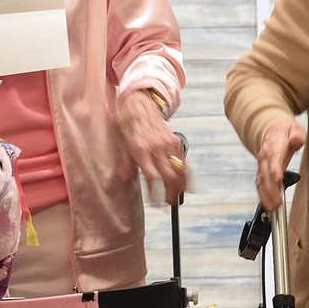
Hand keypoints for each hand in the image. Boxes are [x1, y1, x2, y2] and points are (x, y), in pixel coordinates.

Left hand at [118, 92, 188, 206]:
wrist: (140, 103)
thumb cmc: (128, 124)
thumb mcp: (122, 144)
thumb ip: (125, 164)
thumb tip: (121, 181)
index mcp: (141, 150)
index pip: (152, 178)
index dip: (156, 194)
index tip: (157, 204)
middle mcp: (156, 148)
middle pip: (169, 176)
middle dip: (171, 193)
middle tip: (169, 203)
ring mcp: (168, 143)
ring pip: (179, 170)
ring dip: (181, 186)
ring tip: (178, 197)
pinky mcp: (175, 140)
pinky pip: (183, 160)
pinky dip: (187, 174)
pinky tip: (187, 184)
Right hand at [256, 117, 305, 211]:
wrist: (272, 130)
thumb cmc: (286, 131)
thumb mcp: (294, 128)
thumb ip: (297, 135)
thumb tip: (296, 141)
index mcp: (274, 146)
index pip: (273, 159)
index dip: (275, 170)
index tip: (278, 180)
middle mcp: (265, 157)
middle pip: (266, 175)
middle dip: (270, 190)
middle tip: (276, 204)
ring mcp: (262, 165)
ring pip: (261, 182)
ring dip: (265, 196)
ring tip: (272, 209)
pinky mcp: (262, 172)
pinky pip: (260, 185)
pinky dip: (262, 196)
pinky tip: (267, 206)